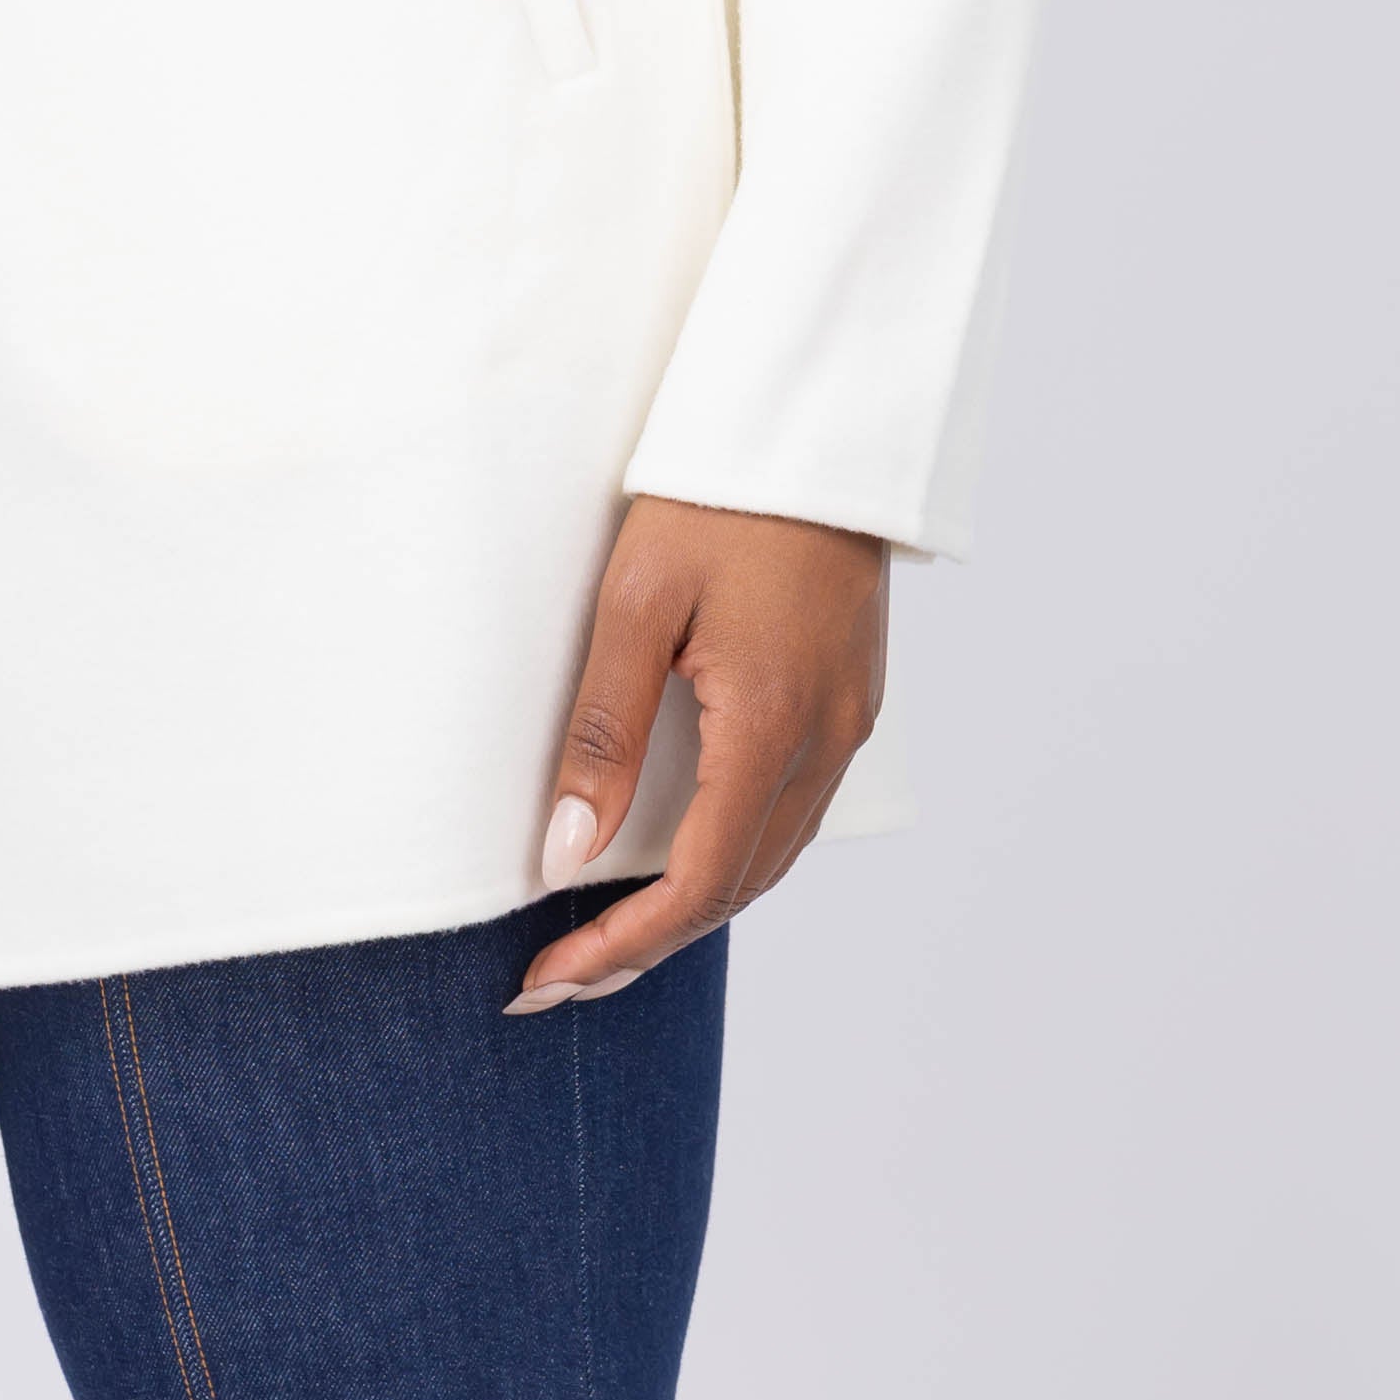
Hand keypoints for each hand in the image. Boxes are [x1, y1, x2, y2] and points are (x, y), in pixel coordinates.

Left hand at [511, 493, 888, 1012]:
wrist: (815, 421)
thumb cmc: (717, 497)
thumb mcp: (637, 602)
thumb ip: (605, 732)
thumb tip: (568, 853)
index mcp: (772, 723)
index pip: (699, 882)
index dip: (623, 945)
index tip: (548, 978)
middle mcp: (825, 740)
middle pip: (739, 886)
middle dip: (648, 944)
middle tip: (559, 977)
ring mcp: (848, 722)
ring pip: (772, 855)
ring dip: (693, 907)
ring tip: (609, 937)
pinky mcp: (851, 699)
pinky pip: (792, 808)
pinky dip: (734, 853)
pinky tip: (684, 856)